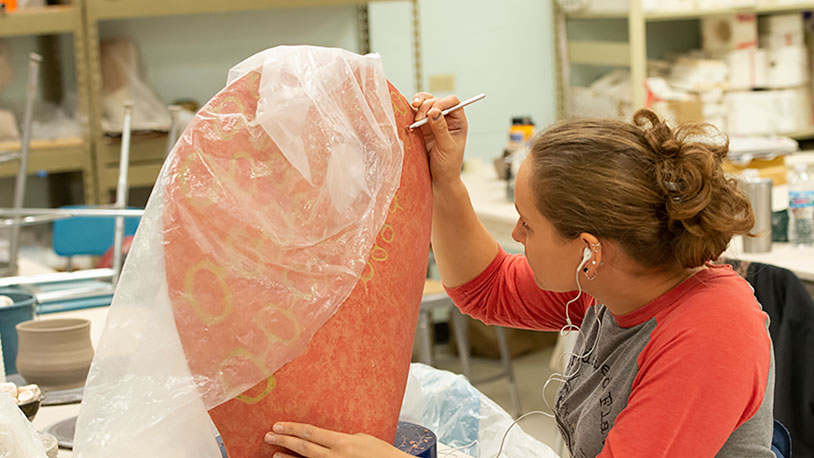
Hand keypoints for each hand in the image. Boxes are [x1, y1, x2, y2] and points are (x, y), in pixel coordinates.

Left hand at [264, 422, 411, 457]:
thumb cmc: (383, 454)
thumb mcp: (363, 439)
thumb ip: (342, 439)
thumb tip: (327, 439)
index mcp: (343, 443)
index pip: (311, 433)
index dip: (292, 429)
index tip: (277, 425)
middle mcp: (336, 457)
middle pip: (304, 447)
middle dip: (284, 441)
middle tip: (268, 436)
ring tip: (274, 453)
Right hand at [411, 93, 468, 186]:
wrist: (438, 179)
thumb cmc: (448, 165)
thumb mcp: (447, 147)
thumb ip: (441, 129)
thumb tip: (434, 111)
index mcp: (458, 122)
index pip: (453, 102)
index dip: (442, 102)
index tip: (433, 111)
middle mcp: (446, 119)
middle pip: (437, 101)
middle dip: (427, 106)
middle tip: (420, 120)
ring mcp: (433, 122)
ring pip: (425, 104)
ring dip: (418, 105)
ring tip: (415, 116)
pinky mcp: (421, 127)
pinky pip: (415, 113)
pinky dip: (411, 112)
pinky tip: (409, 118)